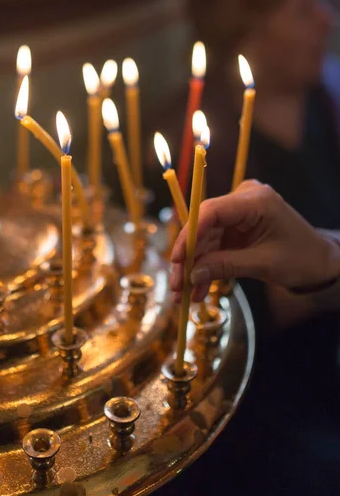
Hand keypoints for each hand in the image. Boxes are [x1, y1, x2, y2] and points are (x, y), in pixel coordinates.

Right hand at [170, 180, 339, 301]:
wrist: (318, 263)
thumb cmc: (300, 259)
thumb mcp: (263, 264)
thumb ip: (226, 266)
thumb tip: (192, 275)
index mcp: (256, 200)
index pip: (211, 211)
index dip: (189, 235)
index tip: (176, 260)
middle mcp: (242, 201)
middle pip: (203, 227)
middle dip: (188, 258)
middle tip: (176, 285)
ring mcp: (236, 215)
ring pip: (203, 240)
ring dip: (193, 268)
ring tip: (182, 295)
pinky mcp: (233, 229)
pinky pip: (212, 247)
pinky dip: (205, 268)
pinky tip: (197, 290)